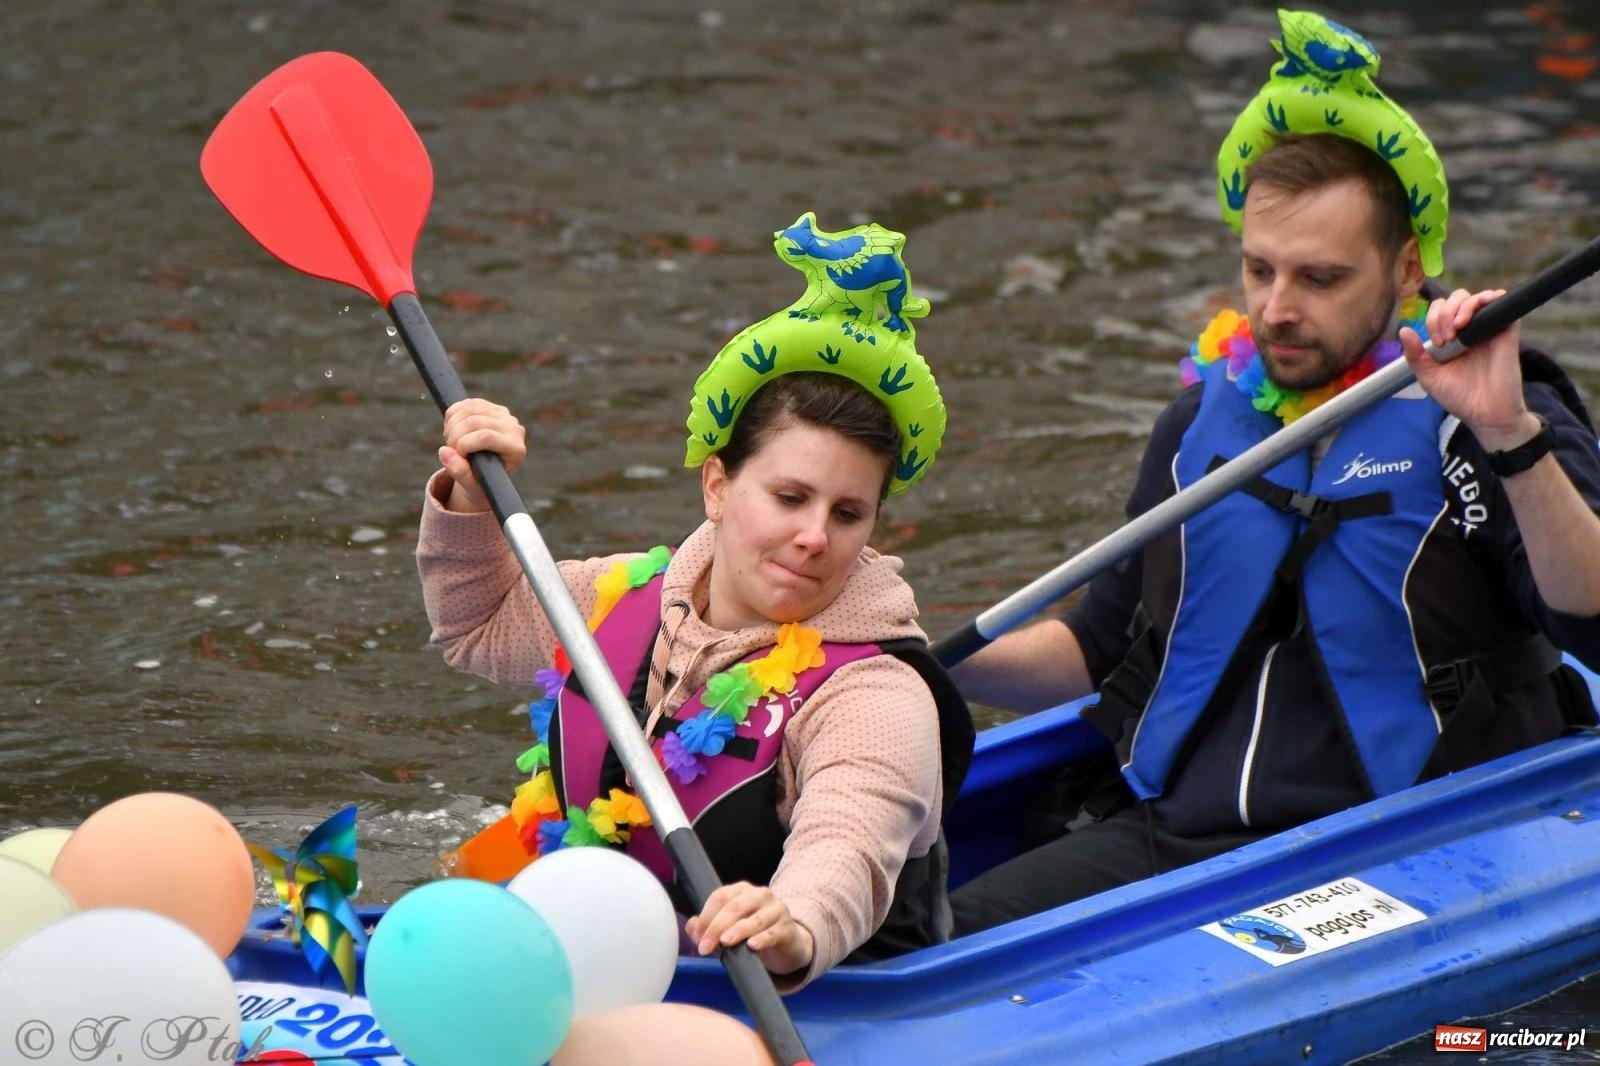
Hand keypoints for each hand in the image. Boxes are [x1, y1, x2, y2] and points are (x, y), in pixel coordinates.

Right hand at [438, 398, 527, 512]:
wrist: (488, 473)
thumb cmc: (481, 482)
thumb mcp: (471, 485)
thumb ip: (459, 472)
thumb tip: (444, 452)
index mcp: (515, 449)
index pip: (485, 436)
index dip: (464, 444)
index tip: (458, 455)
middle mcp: (513, 428)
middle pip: (474, 422)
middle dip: (454, 436)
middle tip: (451, 450)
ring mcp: (503, 415)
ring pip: (468, 409)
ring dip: (451, 426)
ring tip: (451, 442)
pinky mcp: (490, 407)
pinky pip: (465, 404)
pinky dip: (451, 416)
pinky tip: (452, 431)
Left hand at [684, 881, 814, 977]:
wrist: (789, 945)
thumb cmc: (755, 933)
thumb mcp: (730, 928)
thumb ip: (708, 926)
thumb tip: (692, 927)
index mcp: (742, 891)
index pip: (720, 897)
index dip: (706, 916)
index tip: (698, 936)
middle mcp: (760, 895)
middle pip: (735, 907)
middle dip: (717, 927)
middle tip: (705, 947)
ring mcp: (776, 910)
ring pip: (754, 919)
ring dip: (738, 931)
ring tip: (725, 941)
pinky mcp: (787, 928)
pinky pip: (772, 933)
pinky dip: (762, 939)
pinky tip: (752, 945)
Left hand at [1399, 288, 1540, 450]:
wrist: (1486, 413)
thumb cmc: (1459, 397)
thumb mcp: (1429, 377)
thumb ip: (1415, 355)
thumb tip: (1404, 330)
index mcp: (1451, 338)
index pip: (1439, 310)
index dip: (1433, 319)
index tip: (1437, 343)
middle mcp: (1471, 330)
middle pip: (1457, 298)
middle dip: (1444, 312)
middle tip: (1445, 338)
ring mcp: (1489, 329)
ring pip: (1476, 298)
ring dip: (1462, 307)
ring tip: (1457, 328)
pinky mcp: (1507, 330)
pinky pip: (1502, 303)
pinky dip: (1489, 299)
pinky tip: (1477, 313)